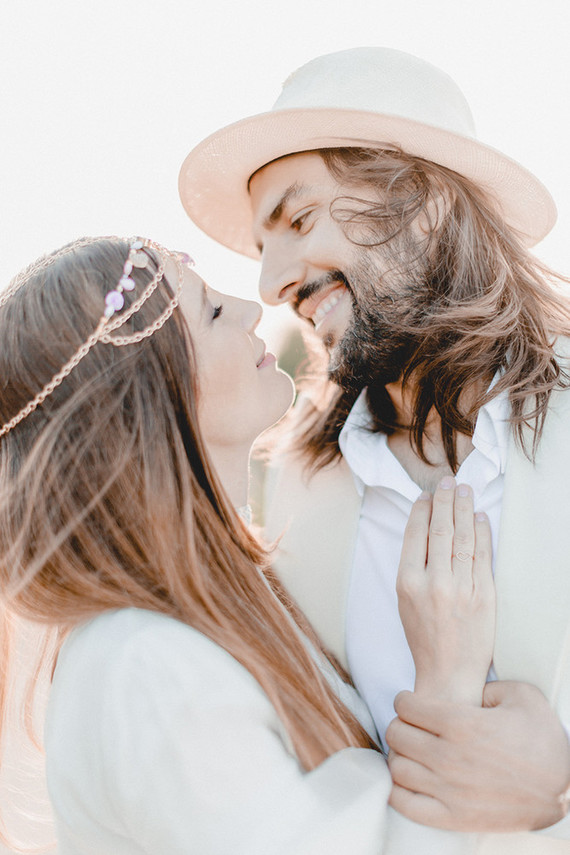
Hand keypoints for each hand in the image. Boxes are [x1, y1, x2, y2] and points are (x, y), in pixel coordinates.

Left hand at [386, 681, 569, 831]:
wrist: (563, 788)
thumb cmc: (542, 741)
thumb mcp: (521, 695)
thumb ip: (486, 685)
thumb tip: (465, 692)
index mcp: (461, 724)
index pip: (406, 707)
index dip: (404, 701)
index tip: (409, 703)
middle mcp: (449, 757)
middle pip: (397, 734)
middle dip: (400, 724)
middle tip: (409, 725)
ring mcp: (449, 790)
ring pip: (397, 767)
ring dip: (399, 754)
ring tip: (410, 751)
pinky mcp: (453, 817)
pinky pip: (405, 804)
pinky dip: (397, 789)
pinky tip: (407, 779)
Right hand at [396, 478, 494, 704]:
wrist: (447, 675)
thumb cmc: (423, 637)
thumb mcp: (405, 602)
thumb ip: (413, 568)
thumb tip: (424, 532)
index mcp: (408, 583)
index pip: (416, 535)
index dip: (423, 510)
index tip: (427, 494)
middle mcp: (434, 583)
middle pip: (440, 531)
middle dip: (445, 501)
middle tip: (449, 481)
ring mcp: (461, 589)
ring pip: (463, 539)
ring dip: (464, 511)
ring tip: (465, 492)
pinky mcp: (484, 597)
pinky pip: (483, 557)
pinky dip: (483, 535)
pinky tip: (480, 519)